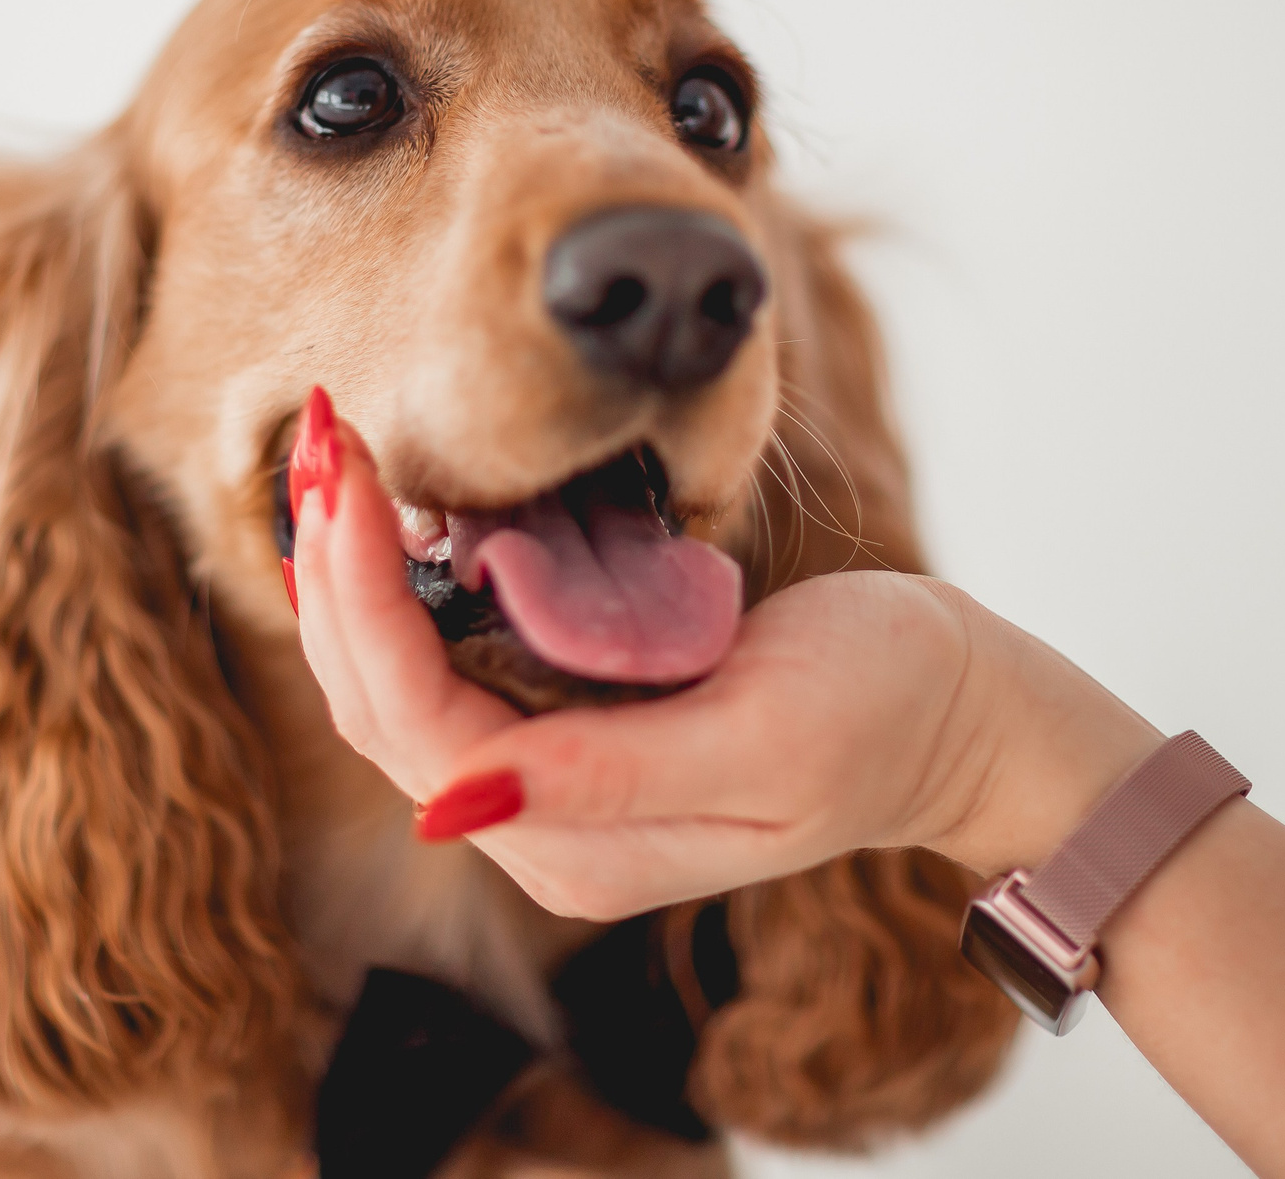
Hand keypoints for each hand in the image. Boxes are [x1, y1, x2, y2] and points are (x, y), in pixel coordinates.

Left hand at [287, 397, 1158, 918]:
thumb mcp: (764, 738)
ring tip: (331, 461)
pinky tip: (392, 516)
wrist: (967, 719)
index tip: (346, 472)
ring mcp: (552, 791)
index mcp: (578, 846)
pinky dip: (406, 589)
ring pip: (398, 691)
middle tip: (316, 437)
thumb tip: (453, 802)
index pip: (414, 724)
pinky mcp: (571, 737)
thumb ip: (608, 776)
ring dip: (353, 578)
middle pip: (381, 710)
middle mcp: (543, 833)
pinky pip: (449, 670)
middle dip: (334, 578)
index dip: (361, 599)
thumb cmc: (889, 710)